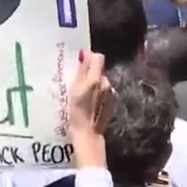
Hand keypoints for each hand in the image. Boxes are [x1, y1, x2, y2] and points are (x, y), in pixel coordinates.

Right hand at [68, 51, 112, 168]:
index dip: (90, 58)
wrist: (88, 133)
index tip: (80, 63)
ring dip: (95, 84)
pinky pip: (105, 92)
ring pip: (102, 82)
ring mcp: (111, 94)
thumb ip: (81, 69)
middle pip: (100, 70)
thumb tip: (85, 53)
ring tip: (84, 95)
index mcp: (97, 78)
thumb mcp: (74, 89)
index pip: (98, 57)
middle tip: (78, 82)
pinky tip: (91, 103)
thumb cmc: (76, 111)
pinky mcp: (112, 103)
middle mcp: (107, 83)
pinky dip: (98, 94)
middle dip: (90, 72)